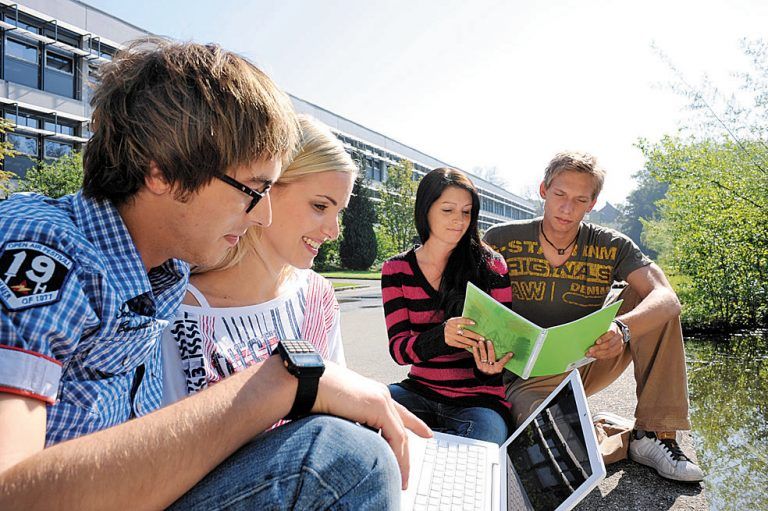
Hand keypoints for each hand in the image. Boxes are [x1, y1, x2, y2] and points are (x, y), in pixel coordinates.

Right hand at [311, 363, 431, 488]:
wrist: (308, 381)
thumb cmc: (315, 393)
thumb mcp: (338, 411)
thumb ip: (351, 421)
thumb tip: (351, 437)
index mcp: (372, 393)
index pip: (399, 412)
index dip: (414, 424)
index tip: (426, 434)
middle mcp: (381, 395)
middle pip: (402, 427)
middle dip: (406, 453)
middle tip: (407, 474)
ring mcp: (381, 399)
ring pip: (400, 435)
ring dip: (402, 460)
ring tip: (402, 480)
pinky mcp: (379, 406)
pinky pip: (396, 437)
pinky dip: (397, 455)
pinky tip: (396, 470)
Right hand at [444, 317, 484, 349]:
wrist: (441, 332)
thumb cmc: (453, 326)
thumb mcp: (455, 321)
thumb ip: (462, 321)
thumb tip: (475, 322)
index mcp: (452, 321)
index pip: (460, 320)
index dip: (467, 321)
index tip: (474, 323)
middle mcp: (450, 328)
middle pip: (464, 332)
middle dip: (474, 335)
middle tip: (482, 338)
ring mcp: (449, 335)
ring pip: (463, 339)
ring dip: (472, 342)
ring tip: (478, 344)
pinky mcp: (449, 342)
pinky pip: (459, 344)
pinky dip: (465, 345)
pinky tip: (471, 346)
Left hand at [472, 339, 513, 373]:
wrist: (487, 379)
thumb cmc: (495, 371)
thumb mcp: (500, 368)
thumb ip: (502, 361)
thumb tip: (509, 352)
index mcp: (498, 368)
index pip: (503, 362)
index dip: (507, 357)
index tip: (511, 353)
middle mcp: (491, 368)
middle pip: (491, 357)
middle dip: (490, 348)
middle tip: (489, 341)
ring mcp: (484, 367)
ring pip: (483, 356)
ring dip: (482, 348)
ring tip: (480, 342)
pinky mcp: (479, 366)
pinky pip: (476, 359)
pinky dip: (475, 352)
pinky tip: (474, 347)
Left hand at [586, 324, 625, 359]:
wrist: (616, 331)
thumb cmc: (606, 328)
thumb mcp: (603, 326)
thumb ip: (597, 330)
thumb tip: (586, 333)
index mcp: (615, 328)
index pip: (611, 333)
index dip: (604, 338)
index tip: (596, 342)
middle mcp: (618, 337)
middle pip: (609, 344)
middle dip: (598, 348)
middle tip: (590, 350)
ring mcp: (619, 344)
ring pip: (610, 351)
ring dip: (599, 354)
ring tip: (590, 354)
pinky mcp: (618, 350)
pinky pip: (610, 355)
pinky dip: (601, 356)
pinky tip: (595, 356)